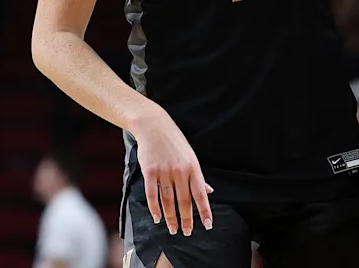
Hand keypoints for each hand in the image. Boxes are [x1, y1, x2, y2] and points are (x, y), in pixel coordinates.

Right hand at [132, 104, 212, 235]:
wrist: (154, 126)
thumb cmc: (174, 142)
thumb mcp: (190, 156)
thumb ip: (197, 176)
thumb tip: (209, 191)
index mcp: (193, 167)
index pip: (201, 194)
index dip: (205, 211)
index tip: (208, 225)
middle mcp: (180, 171)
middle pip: (184, 201)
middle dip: (187, 219)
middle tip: (186, 232)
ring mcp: (164, 171)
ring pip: (168, 201)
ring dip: (171, 218)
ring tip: (173, 229)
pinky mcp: (150, 171)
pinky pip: (152, 194)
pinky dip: (155, 208)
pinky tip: (157, 218)